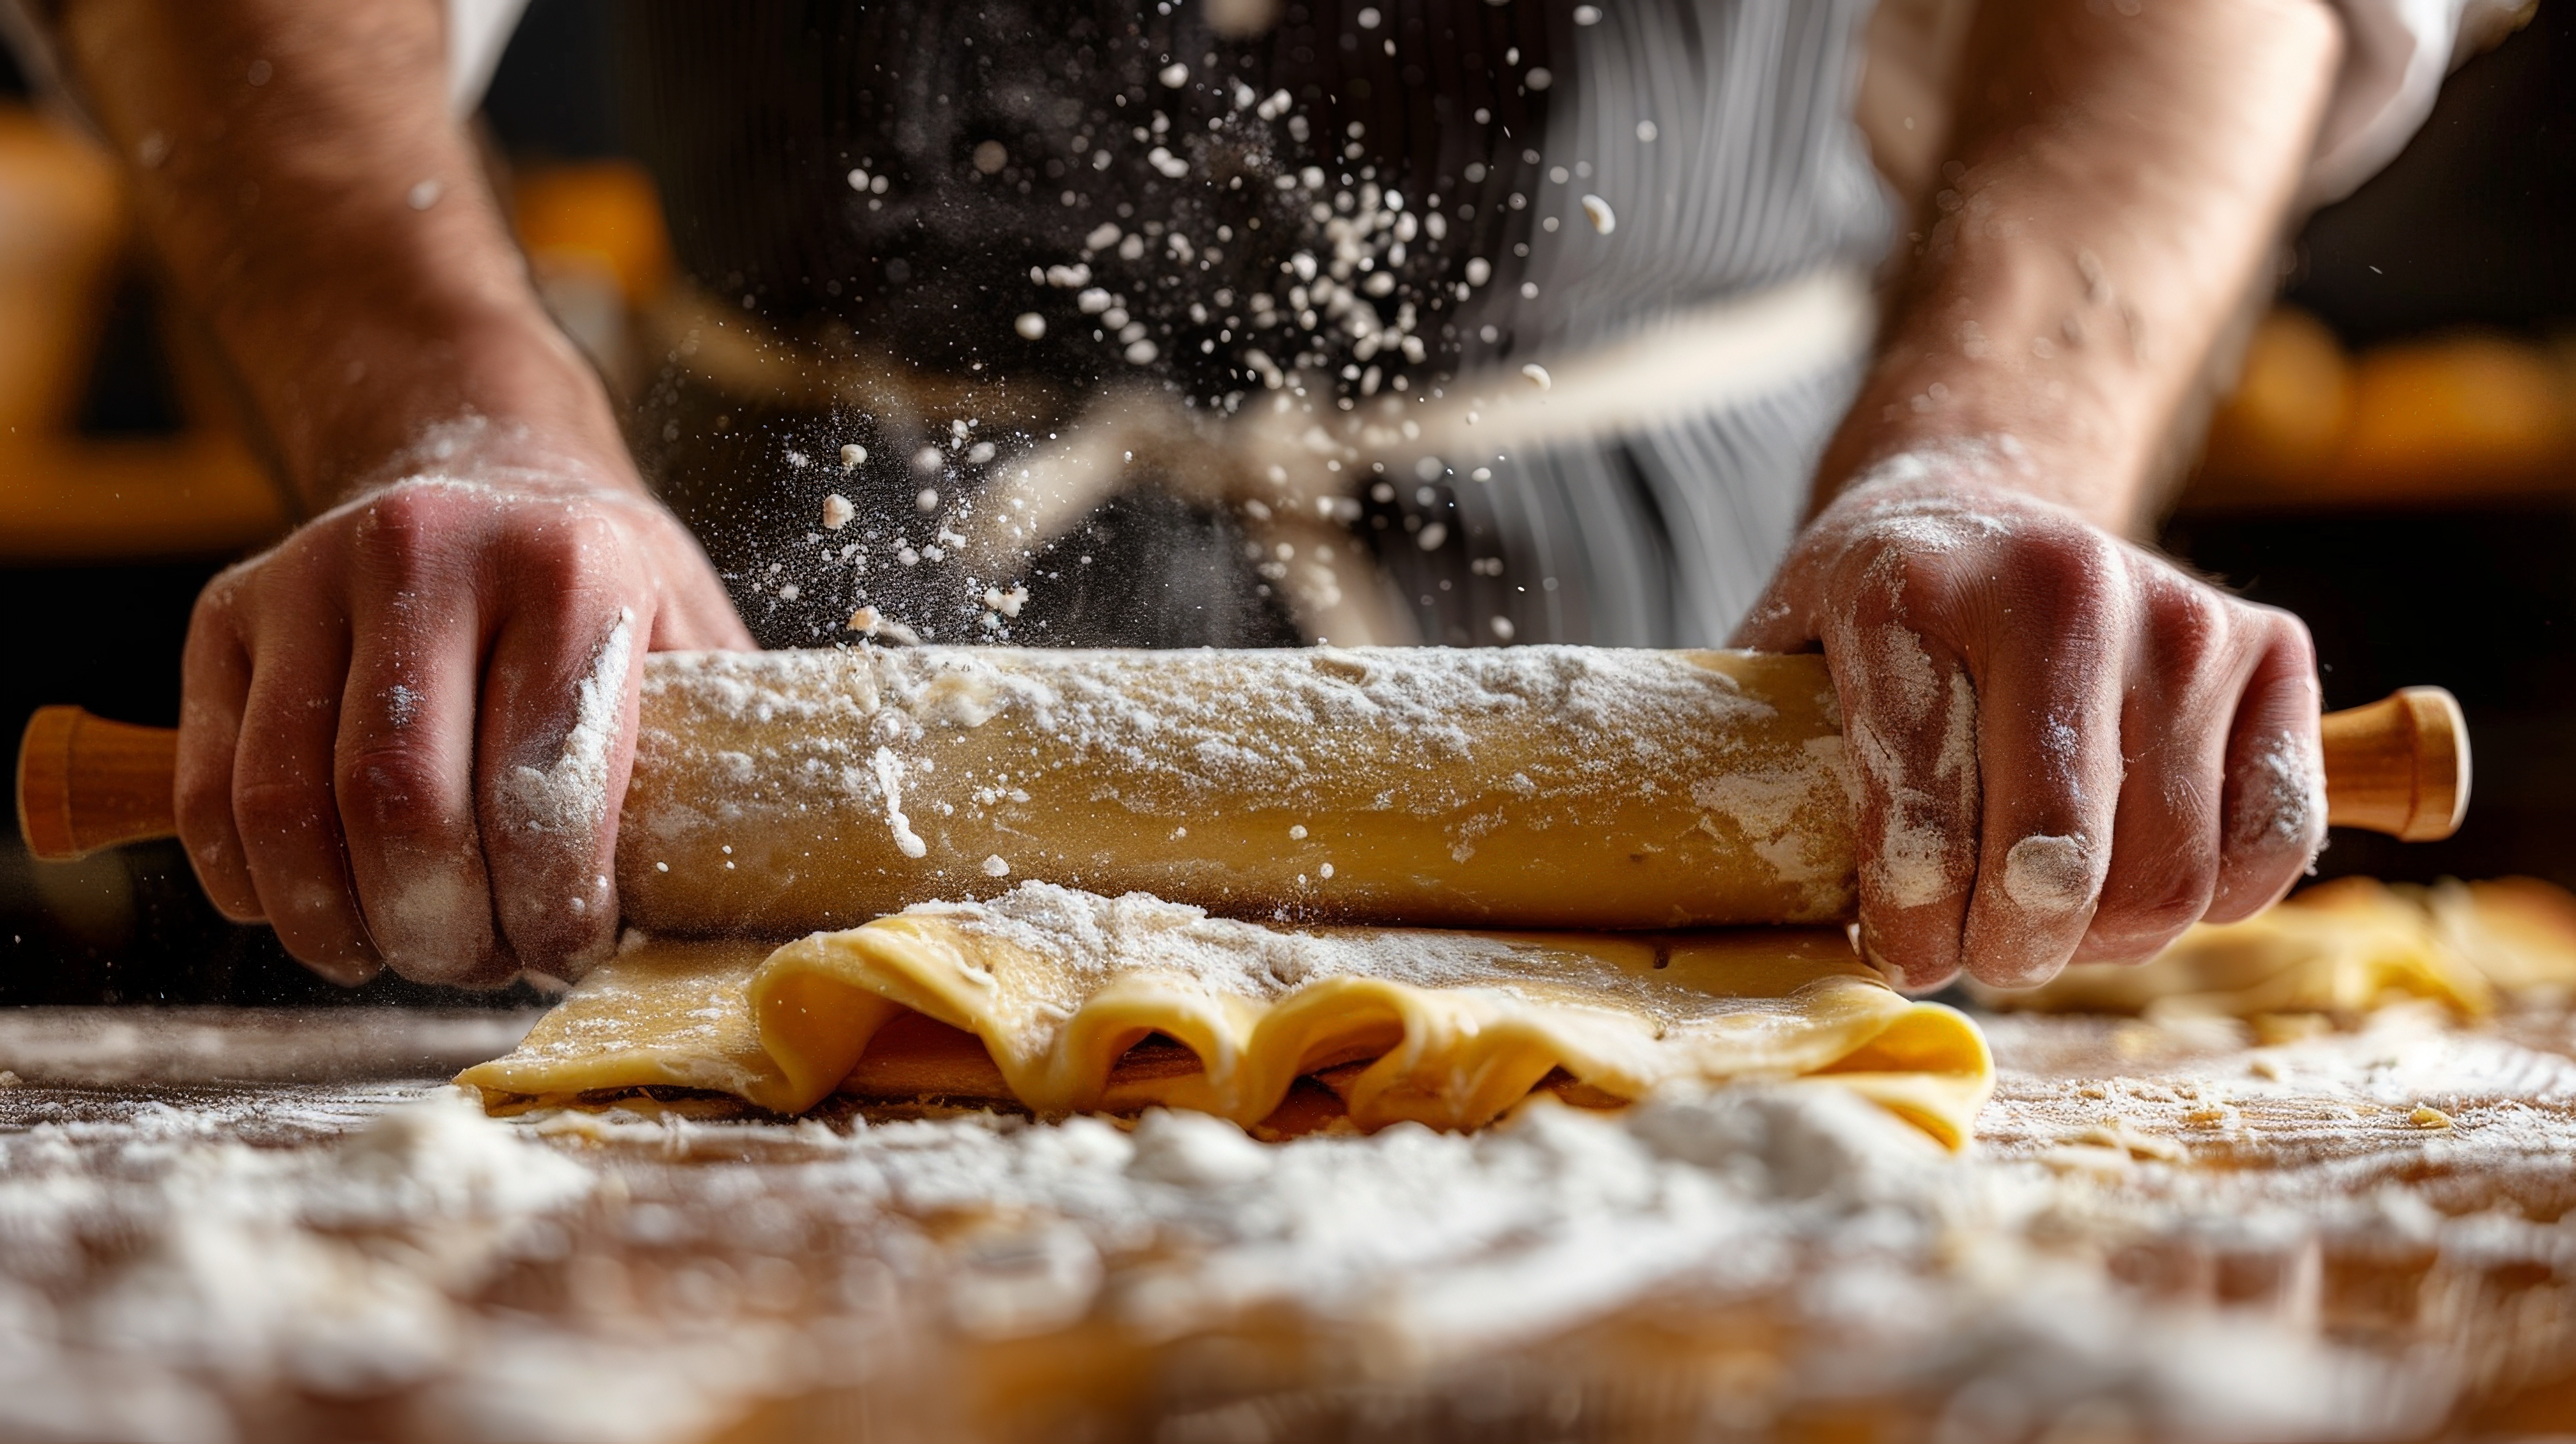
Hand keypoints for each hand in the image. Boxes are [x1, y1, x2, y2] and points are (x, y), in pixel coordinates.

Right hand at [175, 434, 752, 986]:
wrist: (490, 477)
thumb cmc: (607, 594)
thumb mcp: (691, 638)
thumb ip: (718, 754)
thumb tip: (765, 900)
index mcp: (570, 564)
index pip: (543, 783)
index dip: (553, 904)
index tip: (570, 950)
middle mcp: (427, 550)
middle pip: (403, 806)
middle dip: (446, 930)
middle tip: (486, 965)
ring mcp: (307, 575)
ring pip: (290, 812)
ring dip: (347, 927)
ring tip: (410, 953)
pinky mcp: (225, 614)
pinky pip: (214, 797)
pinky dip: (261, 890)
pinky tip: (330, 912)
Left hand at [1734, 445, 2324, 989]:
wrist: (1989, 508)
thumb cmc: (1876, 618)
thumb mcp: (1785, 656)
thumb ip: (1755, 762)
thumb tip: (1737, 908)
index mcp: (1905, 586)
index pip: (1915, 803)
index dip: (1904, 919)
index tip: (1892, 950)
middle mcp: (2059, 582)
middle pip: (2055, 856)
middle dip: (2007, 948)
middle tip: (1976, 956)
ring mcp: (2181, 612)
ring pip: (2169, 871)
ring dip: (2102, 942)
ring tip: (2047, 925)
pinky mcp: (2271, 646)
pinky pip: (2274, 839)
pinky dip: (2215, 901)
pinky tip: (2139, 883)